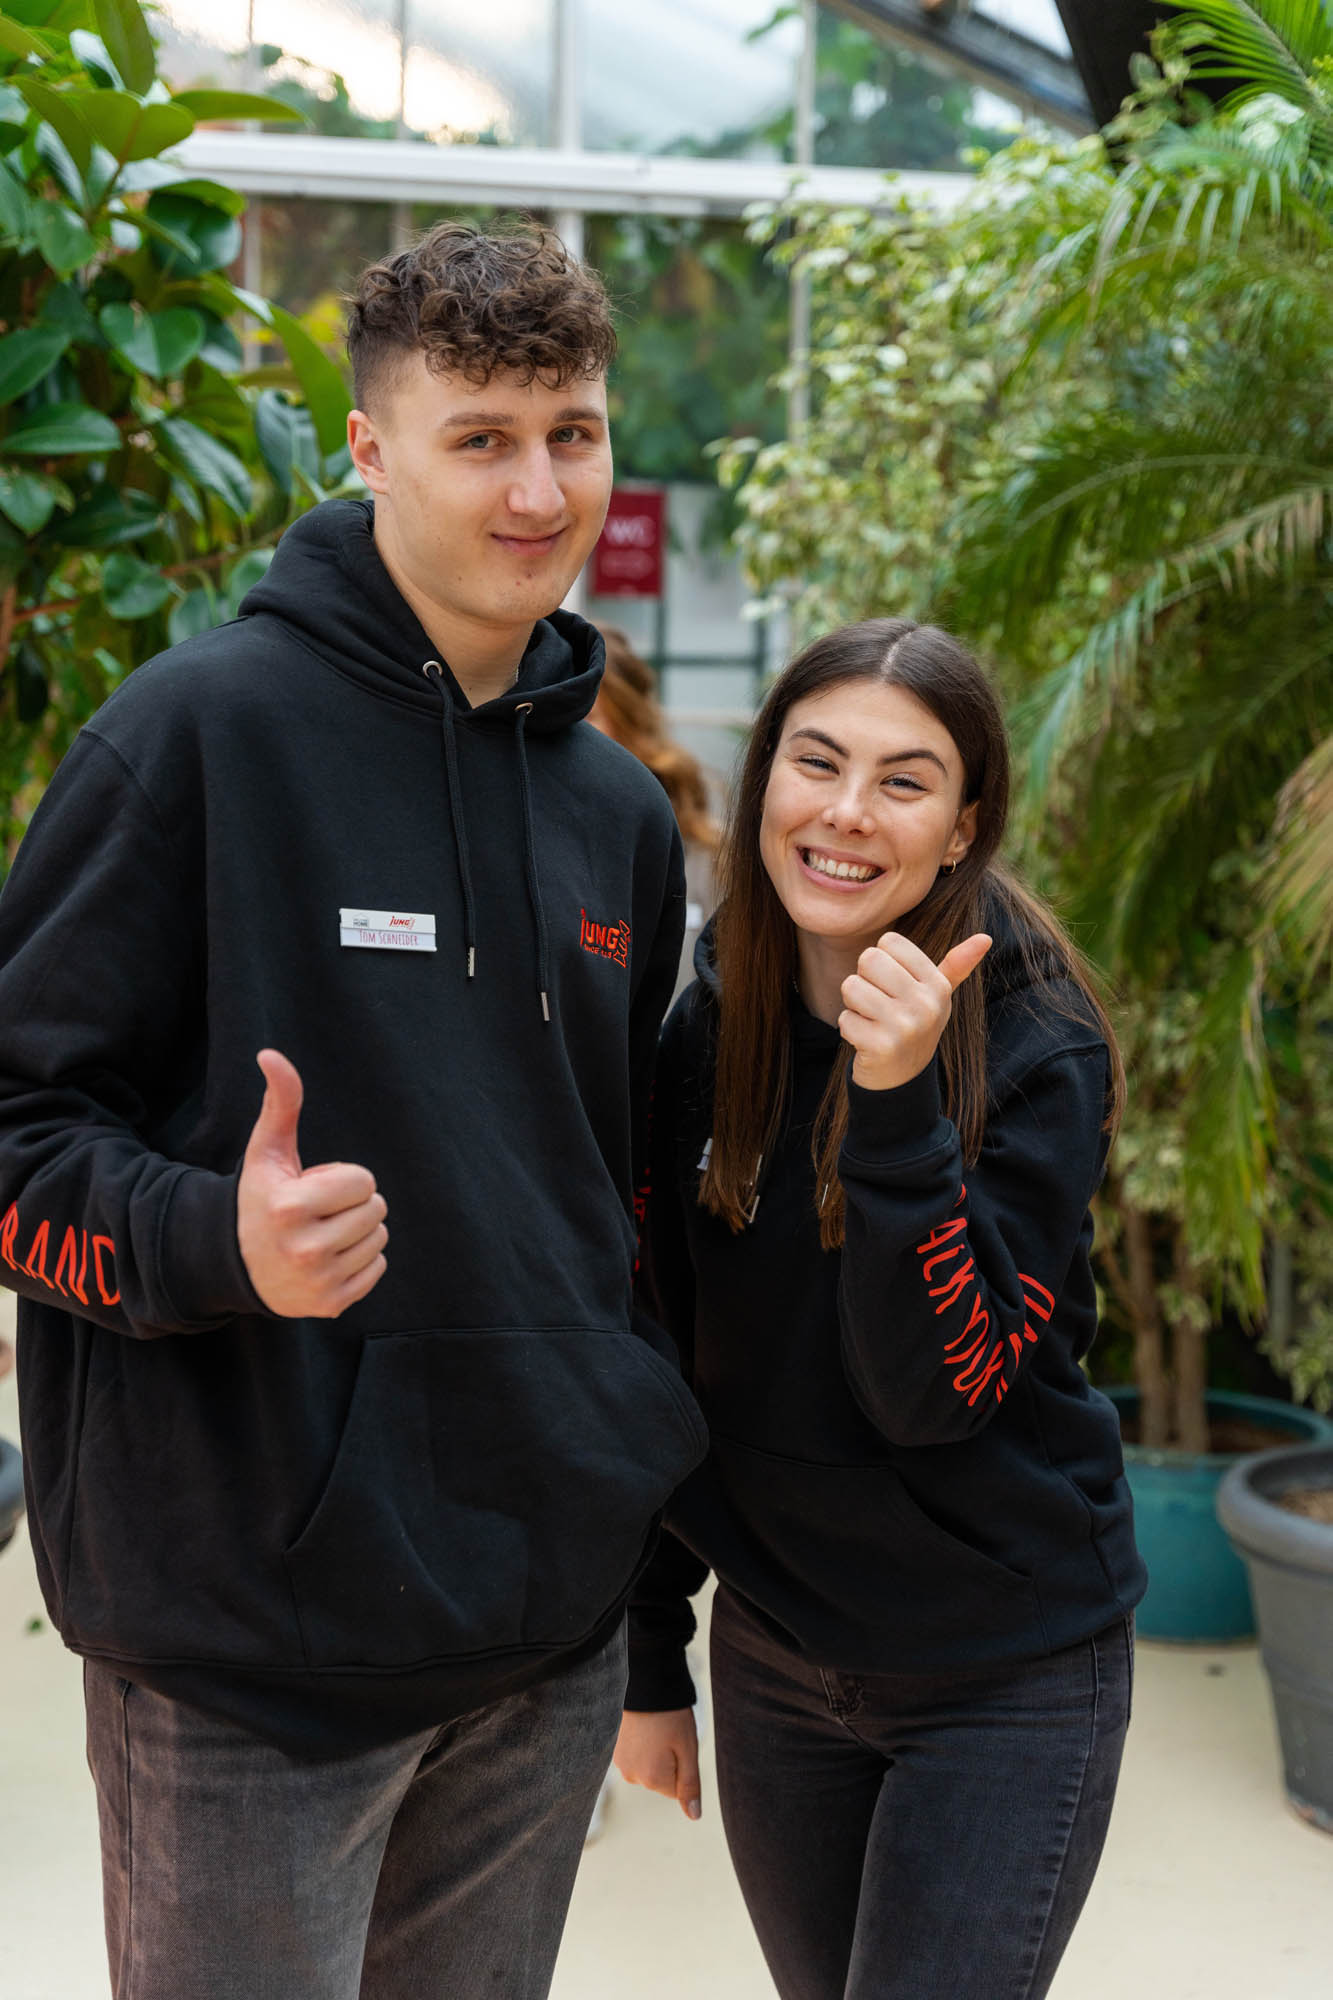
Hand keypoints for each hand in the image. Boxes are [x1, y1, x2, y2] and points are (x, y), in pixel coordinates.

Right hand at [236, 1049, 387, 1317]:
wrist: (235, 1263)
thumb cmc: (260, 1197)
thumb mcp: (267, 1150)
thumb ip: (280, 1102)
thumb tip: (271, 1054)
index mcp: (290, 1207)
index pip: (365, 1182)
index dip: (345, 1178)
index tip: (315, 1187)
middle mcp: (304, 1249)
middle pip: (376, 1210)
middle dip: (354, 1203)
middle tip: (320, 1211)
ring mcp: (318, 1282)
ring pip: (379, 1239)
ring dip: (359, 1231)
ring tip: (322, 1232)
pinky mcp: (331, 1304)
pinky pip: (379, 1269)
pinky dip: (361, 1261)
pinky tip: (328, 1258)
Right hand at [613, 1707, 701, 1819]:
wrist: (646, 1685)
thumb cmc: (672, 1716)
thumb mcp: (687, 1750)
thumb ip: (689, 1785)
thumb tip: (694, 1817)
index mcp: (652, 1779)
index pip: (676, 1790)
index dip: (682, 1766)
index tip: (678, 1744)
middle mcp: (632, 1776)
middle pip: (660, 1780)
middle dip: (668, 1761)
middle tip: (667, 1734)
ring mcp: (620, 1764)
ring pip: (648, 1769)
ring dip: (654, 1754)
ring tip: (654, 1730)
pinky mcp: (614, 1751)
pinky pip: (636, 1759)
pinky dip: (642, 1747)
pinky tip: (643, 1728)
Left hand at [839, 931, 991, 1091]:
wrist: (903, 1079)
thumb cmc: (914, 1025)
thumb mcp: (938, 996)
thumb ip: (956, 965)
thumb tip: (985, 937)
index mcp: (938, 985)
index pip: (889, 942)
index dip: (881, 963)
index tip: (893, 987)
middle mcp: (926, 1003)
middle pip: (868, 959)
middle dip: (864, 982)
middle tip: (879, 1005)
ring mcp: (906, 1026)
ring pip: (851, 987)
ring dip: (853, 1006)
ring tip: (873, 1022)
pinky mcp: (882, 1046)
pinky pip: (844, 1018)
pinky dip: (849, 1030)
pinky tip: (867, 1041)